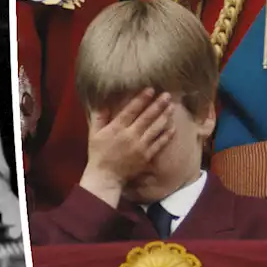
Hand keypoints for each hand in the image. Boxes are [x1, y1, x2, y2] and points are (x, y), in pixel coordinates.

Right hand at [79, 88, 174, 205]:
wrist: (106, 176)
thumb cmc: (98, 153)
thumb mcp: (94, 133)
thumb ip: (99, 117)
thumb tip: (102, 102)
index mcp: (117, 128)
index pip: (131, 110)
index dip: (141, 99)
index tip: (150, 89)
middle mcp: (130, 135)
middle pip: (147, 117)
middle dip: (158, 105)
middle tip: (167, 95)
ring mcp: (140, 146)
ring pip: (155, 128)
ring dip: (164, 116)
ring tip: (172, 107)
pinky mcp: (146, 156)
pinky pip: (159, 144)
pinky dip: (166, 135)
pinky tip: (173, 127)